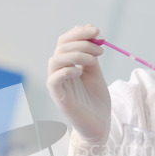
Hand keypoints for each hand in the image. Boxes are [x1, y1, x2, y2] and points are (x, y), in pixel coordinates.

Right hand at [47, 25, 110, 143]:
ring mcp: (58, 85)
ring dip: (76, 55)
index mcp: (67, 64)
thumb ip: (91, 54)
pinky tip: (80, 72)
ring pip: (55, 60)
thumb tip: (90, 31)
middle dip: (82, 43)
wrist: (100, 124)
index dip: (79, 33)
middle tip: (100, 50)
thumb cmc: (96, 100)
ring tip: (93, 61)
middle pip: (61, 47)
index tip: (97, 31)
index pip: (65, 41)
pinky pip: (54, 80)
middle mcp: (59, 72)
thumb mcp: (96, 72)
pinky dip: (66, 71)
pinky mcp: (59, 98)